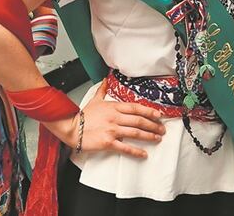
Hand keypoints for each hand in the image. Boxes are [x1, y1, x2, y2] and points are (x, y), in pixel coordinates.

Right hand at [44, 81, 165, 158]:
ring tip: (157, 138)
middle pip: (139, 120)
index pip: (136, 108)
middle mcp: (115, 117)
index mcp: (114, 107)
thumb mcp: (94, 100)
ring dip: (149, 136)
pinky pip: (125, 147)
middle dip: (153, 125)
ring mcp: (112, 130)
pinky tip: (144, 154)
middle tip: (162, 129)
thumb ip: (102, 90)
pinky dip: (136, 151)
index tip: (159, 115)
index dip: (149, 111)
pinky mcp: (108, 142)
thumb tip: (105, 80)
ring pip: (135, 132)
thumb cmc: (83, 116)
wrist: (71, 127)